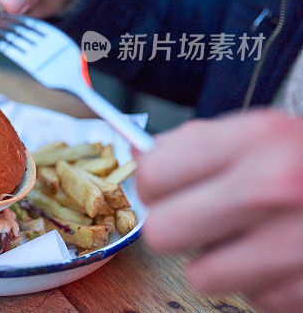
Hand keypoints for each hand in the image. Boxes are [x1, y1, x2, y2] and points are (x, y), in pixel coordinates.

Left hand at [136, 110, 302, 311]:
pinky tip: (288, 257)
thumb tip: (140, 158)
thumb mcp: (266, 132)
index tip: (168, 190)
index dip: (156, 187)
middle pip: (164, 234)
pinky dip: (266, 284)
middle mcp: (274, 187)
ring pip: (204, 277)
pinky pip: (256, 299)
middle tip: (202, 221)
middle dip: (177, 231)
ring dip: (221, 264)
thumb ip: (198, 143)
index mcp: (257, 139)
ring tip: (255, 239)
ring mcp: (297, 244)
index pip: (154, 176)